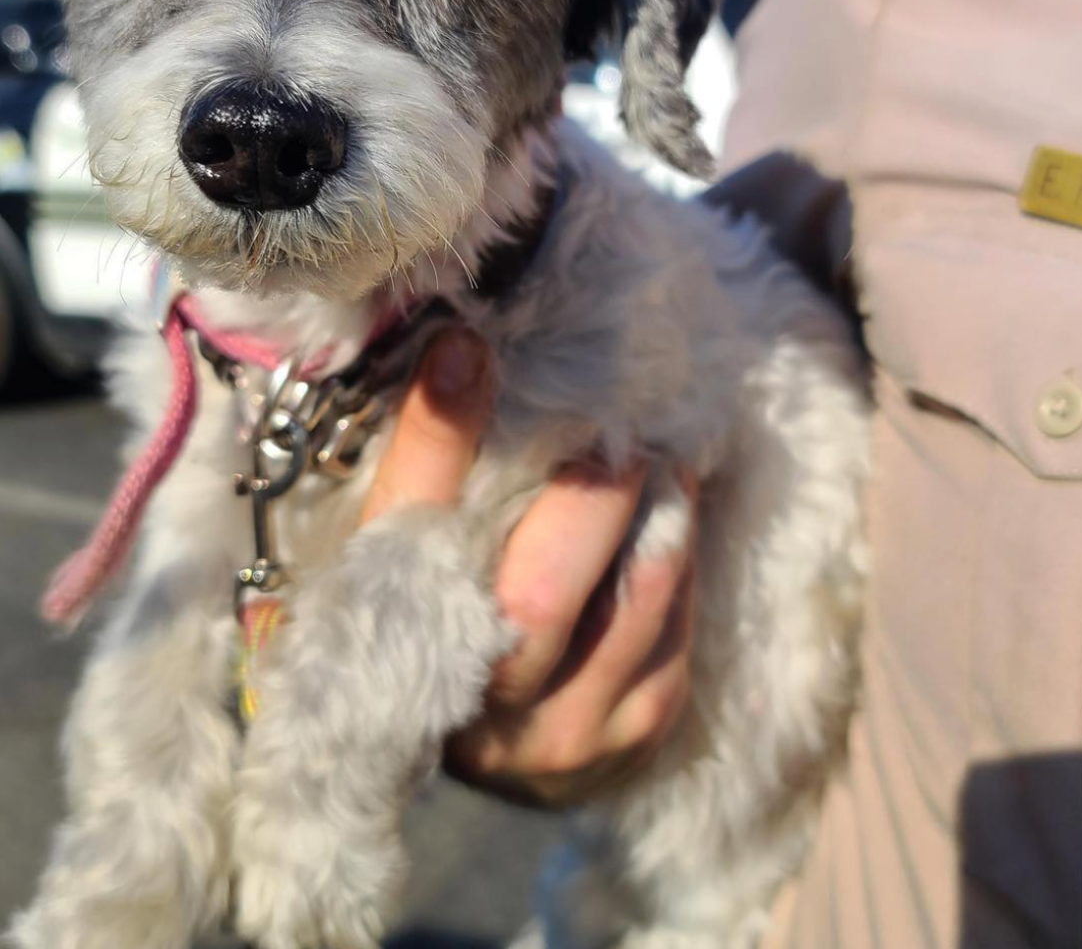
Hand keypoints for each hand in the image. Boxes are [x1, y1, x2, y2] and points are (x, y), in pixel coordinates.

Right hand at [360, 327, 697, 808]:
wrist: (501, 755)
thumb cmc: (440, 627)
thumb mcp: (408, 560)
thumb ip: (428, 479)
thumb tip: (461, 348)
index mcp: (382, 650)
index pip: (404, 537)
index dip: (434, 440)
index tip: (466, 348)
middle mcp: (466, 706)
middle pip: (540, 591)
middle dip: (591, 494)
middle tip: (613, 428)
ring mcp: (560, 732)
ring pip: (632, 602)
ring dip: (658, 515)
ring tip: (657, 463)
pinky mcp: (634, 730)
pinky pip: (676, 627)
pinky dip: (678, 558)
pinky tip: (670, 518)